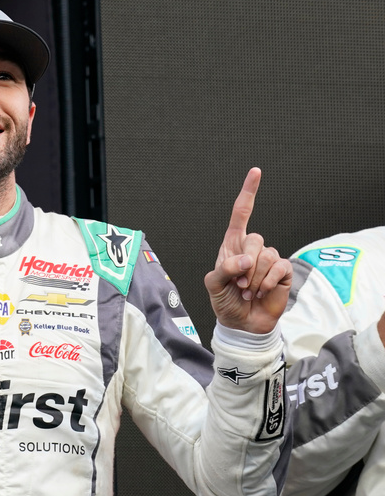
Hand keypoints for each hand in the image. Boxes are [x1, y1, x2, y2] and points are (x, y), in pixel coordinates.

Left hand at [204, 167, 291, 333]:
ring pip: (267, 255)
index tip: (256, 171)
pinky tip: (261, 291)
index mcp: (232, 245)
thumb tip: (246, 260)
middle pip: (255, 238)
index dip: (248, 192)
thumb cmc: (225, 301)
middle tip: (239, 284)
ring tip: (248, 290)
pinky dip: (267, 282)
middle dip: (245, 264)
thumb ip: (224, 269)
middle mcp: (251, 249)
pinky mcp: (282, 272)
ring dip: (254, 278)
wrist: (242, 323)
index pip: (241, 214)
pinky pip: (279, 267)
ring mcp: (268, 259)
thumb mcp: (213, 285)